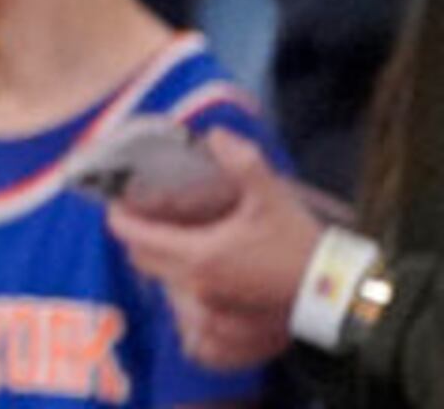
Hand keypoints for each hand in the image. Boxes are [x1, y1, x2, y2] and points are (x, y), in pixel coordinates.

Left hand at [107, 132, 338, 370]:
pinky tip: (193, 258)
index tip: (117, 197)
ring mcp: (209, 304)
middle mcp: (195, 283)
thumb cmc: (301, 245)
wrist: (333, 294)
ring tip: (169, 229)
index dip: (118, 215)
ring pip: (161, 278)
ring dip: (155, 255)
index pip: (134, 236)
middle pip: (140, 258)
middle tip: (143, 210)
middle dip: (134, 233)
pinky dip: (175, 278)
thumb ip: (242, 161)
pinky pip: (181, 297)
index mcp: (197, 255)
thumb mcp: (272, 196)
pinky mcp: (225, 316)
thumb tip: (215, 135)